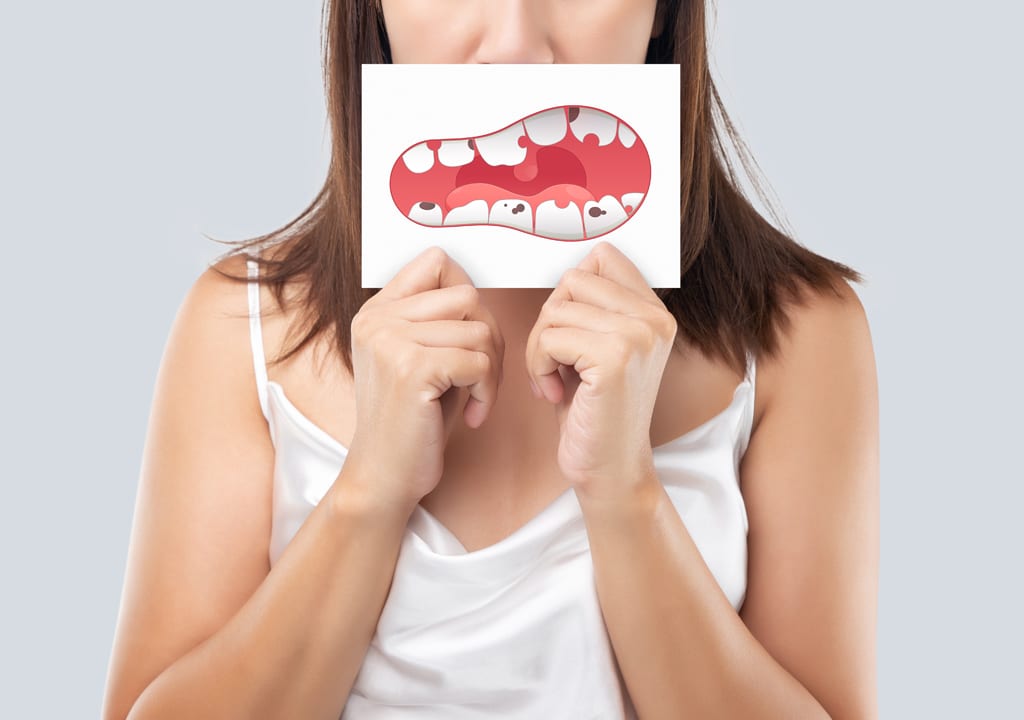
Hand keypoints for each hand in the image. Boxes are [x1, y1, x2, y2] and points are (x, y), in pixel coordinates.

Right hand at [342, 246, 504, 514]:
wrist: (383, 477)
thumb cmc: (411, 423)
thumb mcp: (419, 359)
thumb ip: (439, 321)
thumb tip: (478, 290)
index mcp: (377, 311)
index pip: (436, 261)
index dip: (467, 294)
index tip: (470, 335)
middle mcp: (378, 319)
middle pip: (467, 295)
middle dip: (488, 337)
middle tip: (481, 377)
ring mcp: (391, 341)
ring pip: (480, 330)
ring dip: (491, 371)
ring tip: (475, 399)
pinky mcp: (412, 368)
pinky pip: (479, 361)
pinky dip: (486, 391)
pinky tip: (471, 416)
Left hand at [524, 241, 676, 501]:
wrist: (610, 470)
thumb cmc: (594, 412)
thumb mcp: (600, 349)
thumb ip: (595, 308)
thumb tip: (568, 271)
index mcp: (654, 312)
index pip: (602, 257)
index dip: (570, 290)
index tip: (568, 330)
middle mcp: (654, 319)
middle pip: (572, 280)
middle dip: (549, 321)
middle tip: (554, 362)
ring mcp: (638, 336)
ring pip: (556, 309)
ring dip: (539, 347)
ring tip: (553, 380)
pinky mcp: (615, 358)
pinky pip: (550, 338)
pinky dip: (538, 365)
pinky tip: (553, 392)